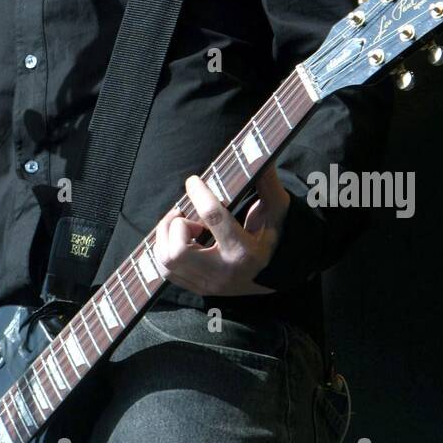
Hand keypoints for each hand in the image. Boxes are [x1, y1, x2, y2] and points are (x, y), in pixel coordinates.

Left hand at [153, 165, 290, 295]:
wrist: (276, 275)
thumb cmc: (274, 236)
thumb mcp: (277, 210)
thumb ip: (267, 183)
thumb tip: (259, 153)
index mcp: (245, 252)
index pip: (213, 217)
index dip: (198, 193)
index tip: (193, 181)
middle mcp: (223, 273)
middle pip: (178, 251)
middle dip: (176, 226)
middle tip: (185, 214)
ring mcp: (208, 285)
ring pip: (167, 261)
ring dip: (167, 237)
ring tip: (183, 226)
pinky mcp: (198, 289)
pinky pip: (166, 271)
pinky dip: (165, 250)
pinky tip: (178, 238)